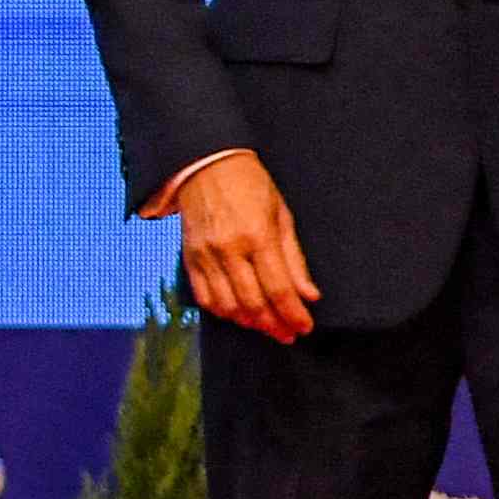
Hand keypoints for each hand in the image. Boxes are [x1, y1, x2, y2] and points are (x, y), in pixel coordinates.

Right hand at [173, 150, 320, 341]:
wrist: (205, 165)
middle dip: (274, 325)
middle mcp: (229, 249)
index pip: (278, 288)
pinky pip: (204, 297)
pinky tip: (238, 313)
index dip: (293, 314)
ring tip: (266, 325)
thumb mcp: (281, 215)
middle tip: (288, 333)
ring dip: (249, 322)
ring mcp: (206, 255)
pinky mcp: (189, 258)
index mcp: (257, 235)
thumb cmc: (248, 185)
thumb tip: (308, 293)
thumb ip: (294, 258)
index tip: (304, 326)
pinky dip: (222, 311)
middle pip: (253, 303)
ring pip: (227, 306)